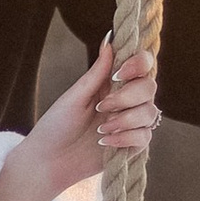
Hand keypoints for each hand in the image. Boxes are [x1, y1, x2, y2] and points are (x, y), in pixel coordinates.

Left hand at [26, 42, 157, 196]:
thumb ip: (97, 72)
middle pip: (149, 87)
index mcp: (113, 83)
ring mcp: (131, 123)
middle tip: (102, 107)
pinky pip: (144, 137)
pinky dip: (125, 138)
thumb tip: (110, 40)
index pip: (142, 64)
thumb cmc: (57, 125)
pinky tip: (105, 142)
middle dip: (127, 96)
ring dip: (125, 120)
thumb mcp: (75, 96)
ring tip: (101, 130)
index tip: (119, 74)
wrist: (49, 160)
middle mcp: (126, 100)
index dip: (138, 64)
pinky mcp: (132, 145)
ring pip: (150, 112)